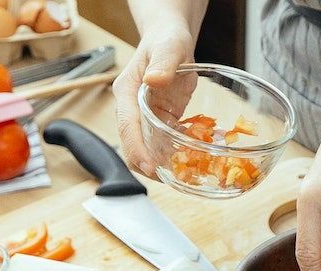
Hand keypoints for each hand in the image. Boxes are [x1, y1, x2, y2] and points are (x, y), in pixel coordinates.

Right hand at [112, 23, 196, 177]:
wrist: (171, 40)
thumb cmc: (166, 40)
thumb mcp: (167, 47)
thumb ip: (162, 63)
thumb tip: (155, 79)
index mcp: (127, 93)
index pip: (127, 127)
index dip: (137, 150)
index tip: (150, 168)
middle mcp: (133, 109)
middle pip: (133, 145)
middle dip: (148, 166)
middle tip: (173, 180)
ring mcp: (147, 118)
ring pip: (148, 149)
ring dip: (163, 165)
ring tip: (184, 179)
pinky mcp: (161, 122)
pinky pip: (165, 144)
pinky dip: (176, 155)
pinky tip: (193, 164)